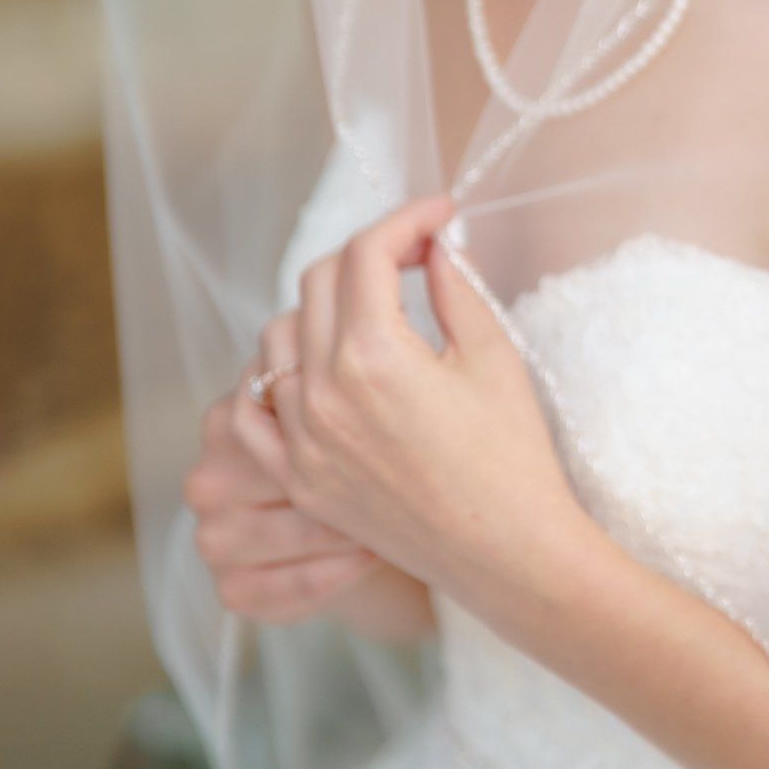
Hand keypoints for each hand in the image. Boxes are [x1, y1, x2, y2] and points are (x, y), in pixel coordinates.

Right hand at [182, 367, 385, 625]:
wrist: (371, 526)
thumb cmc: (361, 450)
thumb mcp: (346, 397)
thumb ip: (336, 364)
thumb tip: (368, 312)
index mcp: (225, 421)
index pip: (263, 415)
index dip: (328, 419)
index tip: (380, 421)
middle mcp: (207, 478)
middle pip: (272, 476)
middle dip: (336, 477)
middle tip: (393, 475)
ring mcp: (213, 537)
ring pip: (276, 533)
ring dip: (337, 528)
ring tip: (388, 514)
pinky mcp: (233, 589)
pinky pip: (274, 589)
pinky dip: (326, 576)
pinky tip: (368, 556)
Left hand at [267, 193, 593, 638]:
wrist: (507, 553)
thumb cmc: (512, 457)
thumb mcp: (491, 355)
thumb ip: (453, 287)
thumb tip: (436, 245)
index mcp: (374, 355)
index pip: (369, 252)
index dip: (407, 218)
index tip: (440, 215)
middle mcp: (324, 391)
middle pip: (320, 281)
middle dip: (368, 254)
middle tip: (415, 255)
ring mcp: (303, 438)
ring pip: (278, 336)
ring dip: (321, 306)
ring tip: (372, 311)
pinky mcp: (299, 475)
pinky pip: (255, 407)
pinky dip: (277, 375)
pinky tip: (317, 367)